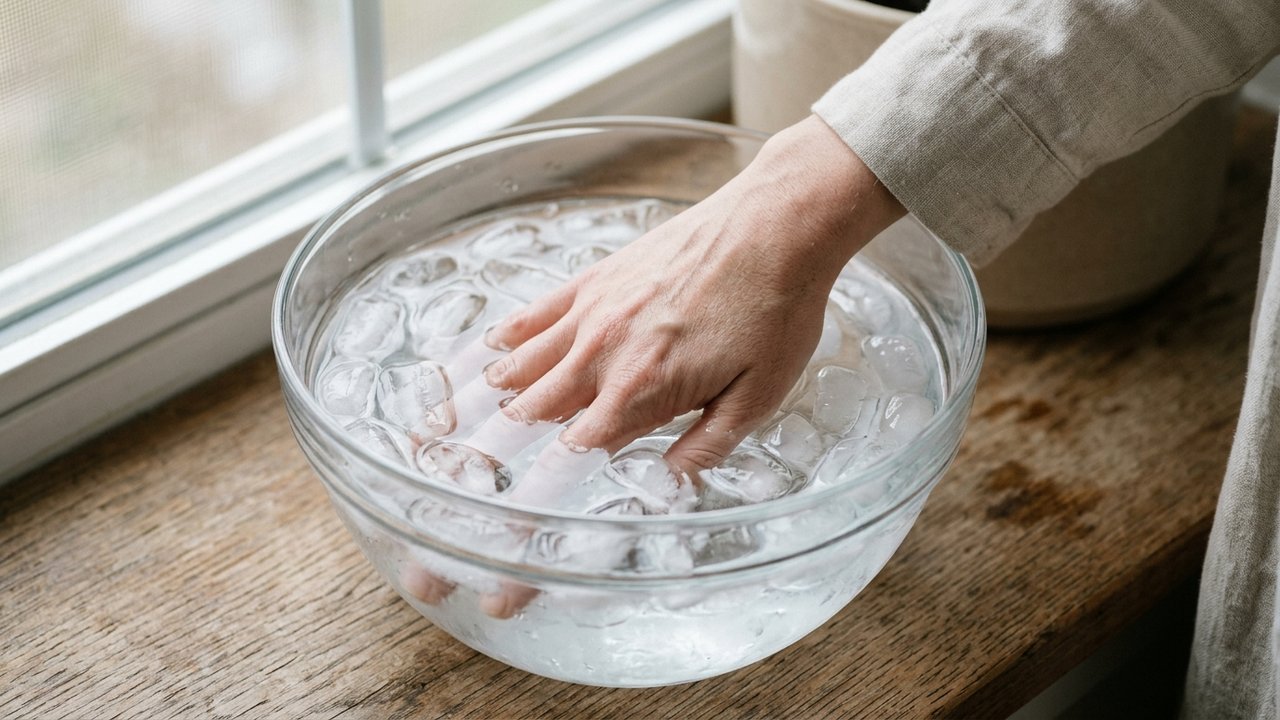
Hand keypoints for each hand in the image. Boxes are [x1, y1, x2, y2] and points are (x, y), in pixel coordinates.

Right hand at [401, 116, 903, 618]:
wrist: (774, 225)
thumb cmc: (776, 312)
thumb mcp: (758, 396)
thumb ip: (705, 446)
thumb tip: (667, 488)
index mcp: (639, 393)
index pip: (565, 463)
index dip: (527, 513)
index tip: (502, 552)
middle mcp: (600, 355)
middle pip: (522, 418)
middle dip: (479, 466)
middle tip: (447, 495)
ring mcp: (591, 312)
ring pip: (516, 367)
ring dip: (478, 406)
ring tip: (440, 436)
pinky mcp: (594, 279)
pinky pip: (532, 315)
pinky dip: (501, 342)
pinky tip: (482, 359)